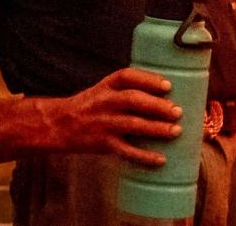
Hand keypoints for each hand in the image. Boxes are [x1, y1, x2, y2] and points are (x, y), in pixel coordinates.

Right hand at [53, 67, 182, 165]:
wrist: (59, 125)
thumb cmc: (91, 106)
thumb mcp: (104, 90)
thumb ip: (128, 89)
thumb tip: (166, 94)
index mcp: (106, 85)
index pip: (128, 77)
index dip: (149, 80)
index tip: (168, 86)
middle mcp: (105, 102)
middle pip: (133, 100)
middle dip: (157, 105)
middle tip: (177, 111)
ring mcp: (103, 123)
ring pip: (133, 125)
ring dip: (156, 128)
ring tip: (176, 131)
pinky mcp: (103, 143)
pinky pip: (126, 150)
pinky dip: (144, 156)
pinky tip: (160, 159)